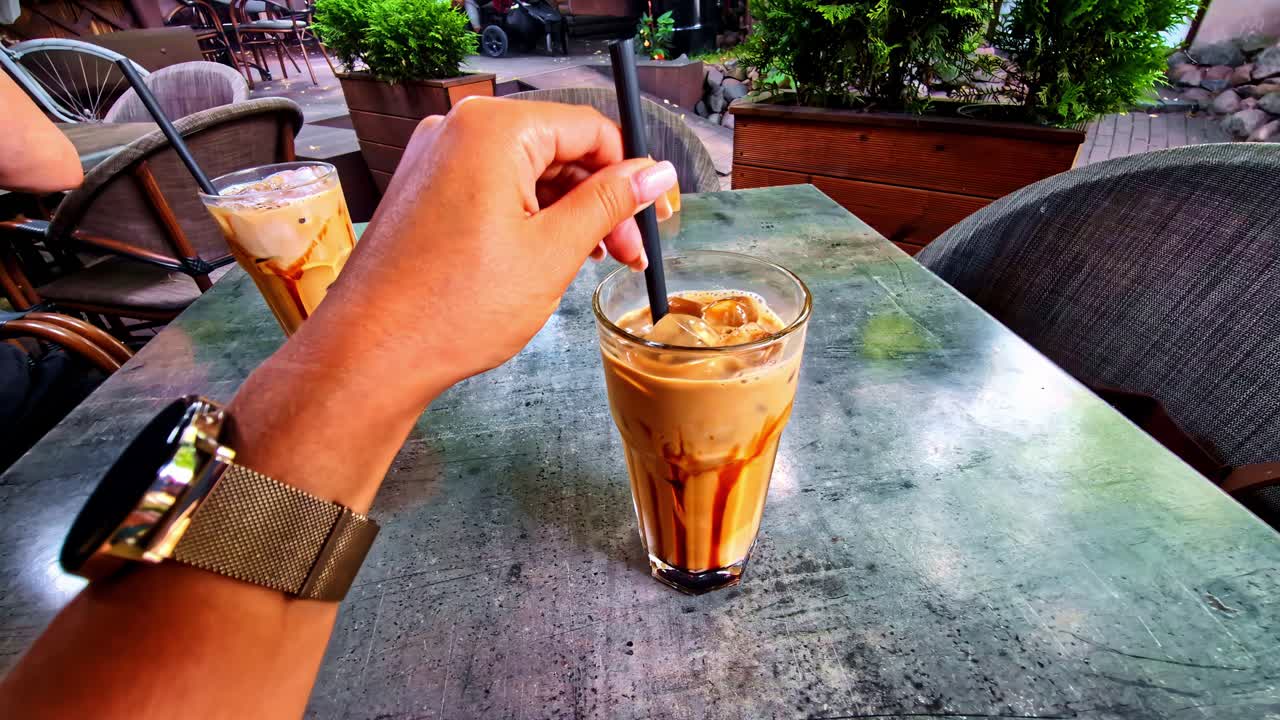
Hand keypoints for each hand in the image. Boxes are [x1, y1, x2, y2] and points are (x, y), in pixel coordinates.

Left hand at [302, 97, 676, 399]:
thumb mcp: (553, 252)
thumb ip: (609, 203)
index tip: (653, 215)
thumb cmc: (451, 307)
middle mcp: (459, 130)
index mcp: (493, 129)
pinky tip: (546, 257)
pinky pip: (493, 187)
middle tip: (627, 254)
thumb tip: (655, 173)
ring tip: (591, 262)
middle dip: (600, 199)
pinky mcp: (425, 190)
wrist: (370, 352)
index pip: (589, 128)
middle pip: (558, 148)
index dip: (630, 174)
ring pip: (527, 171)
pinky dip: (527, 217)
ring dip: (567, 212)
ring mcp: (436, 159)